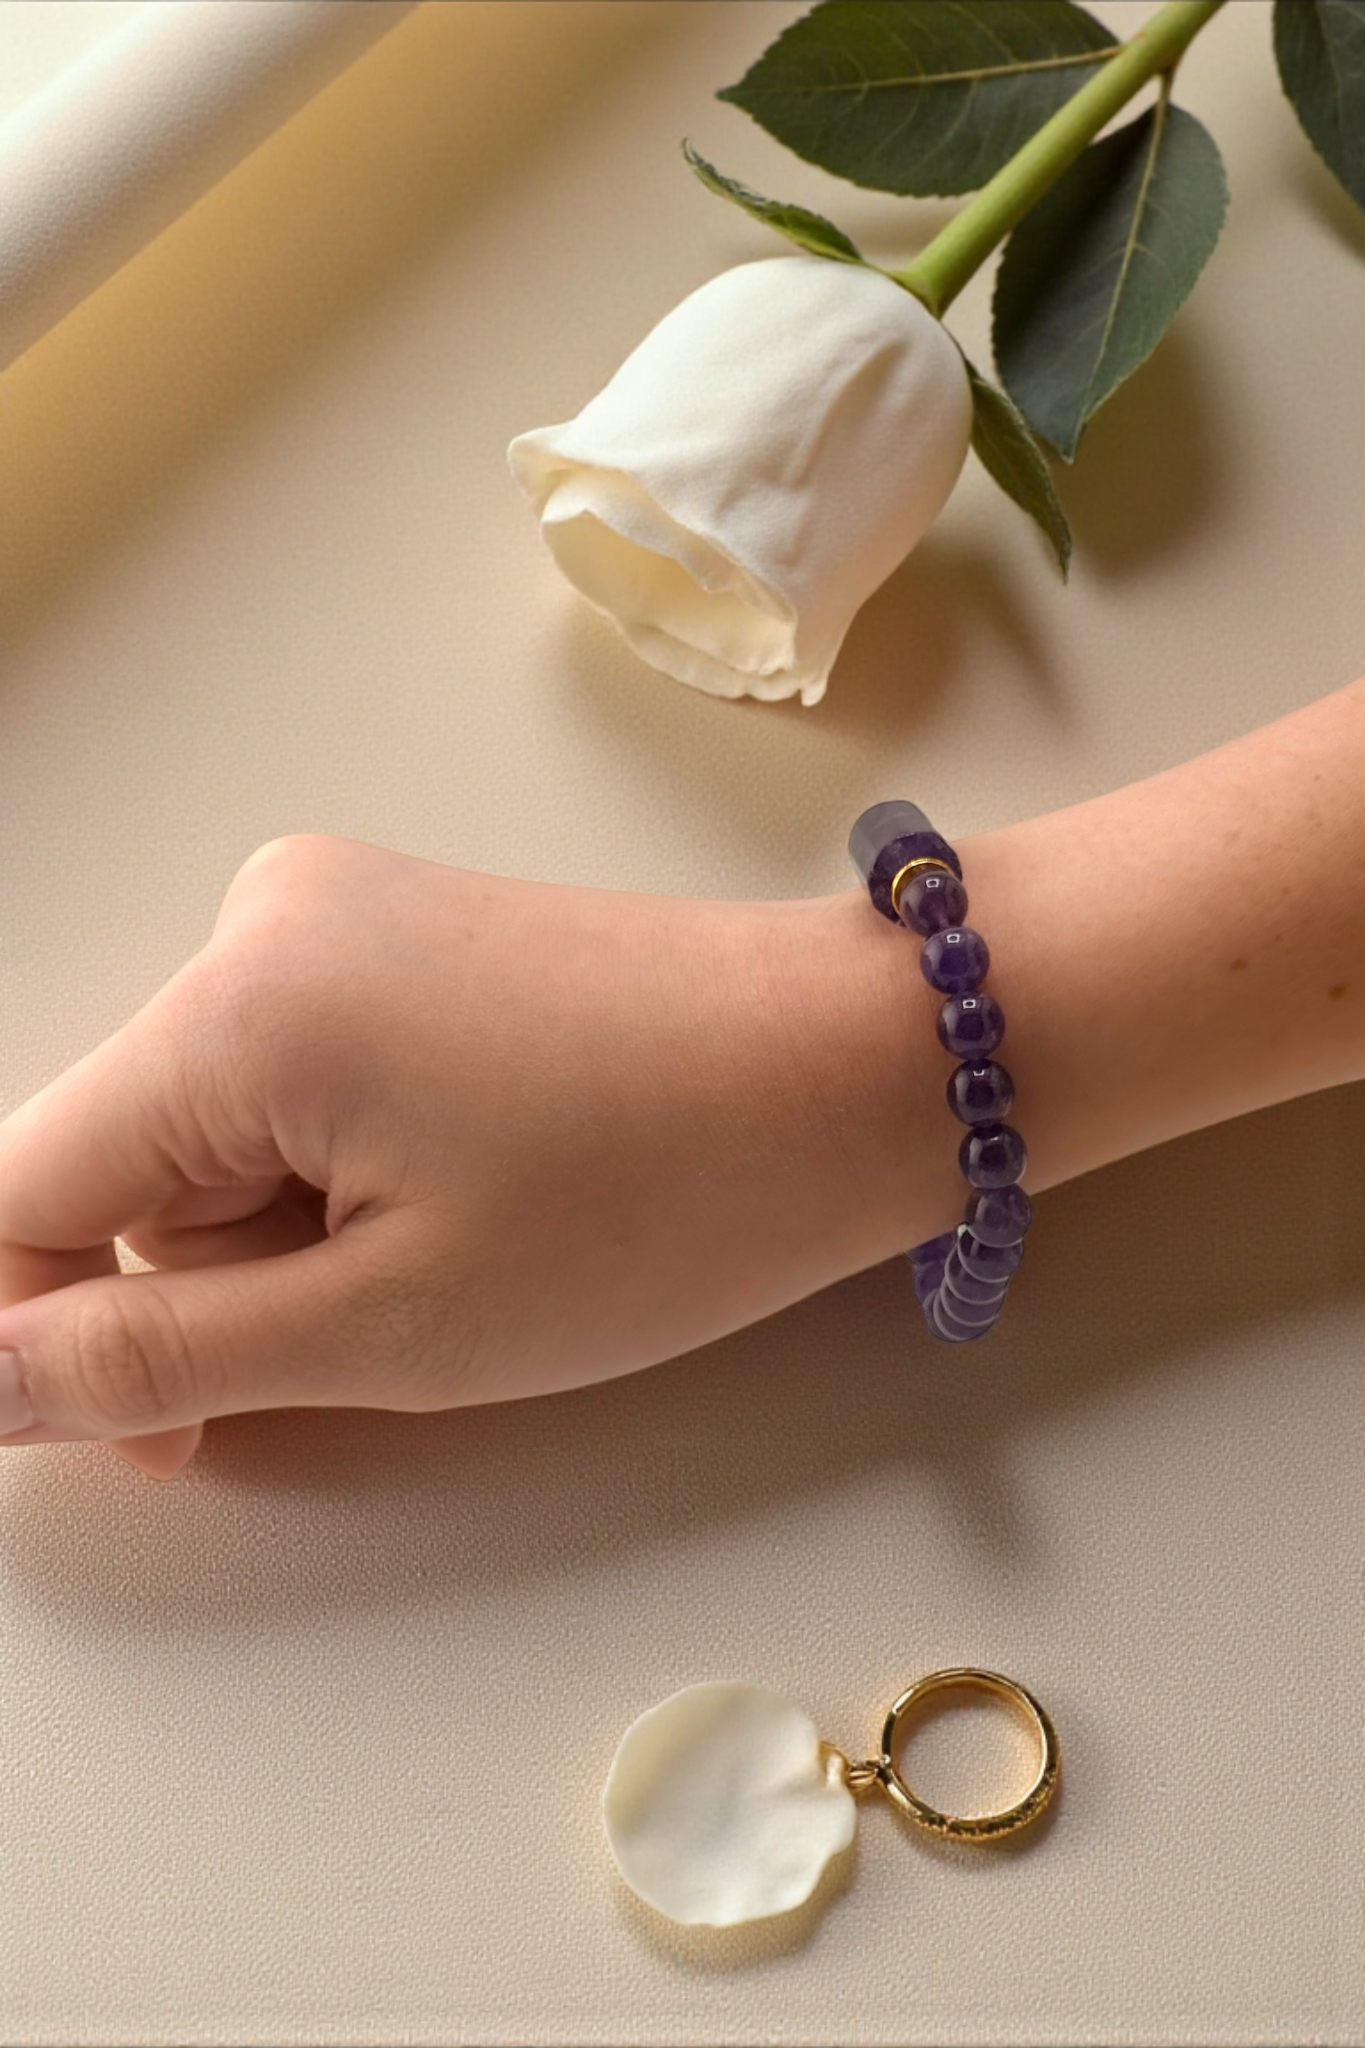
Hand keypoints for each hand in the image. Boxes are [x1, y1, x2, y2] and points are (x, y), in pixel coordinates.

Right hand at [0, 834, 918, 1481]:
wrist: (855, 1066)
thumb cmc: (661, 1196)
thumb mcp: (385, 1323)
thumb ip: (155, 1354)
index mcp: (236, 1005)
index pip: (21, 1192)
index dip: (53, 1338)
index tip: (155, 1435)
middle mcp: (266, 922)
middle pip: (127, 1162)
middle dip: (216, 1287)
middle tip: (373, 1344)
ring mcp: (343, 913)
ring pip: (221, 1134)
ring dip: (297, 1236)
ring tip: (460, 1255)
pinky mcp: (410, 933)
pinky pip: (303, 1081)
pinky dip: (350, 1172)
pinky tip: (470, 1194)